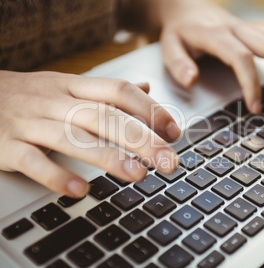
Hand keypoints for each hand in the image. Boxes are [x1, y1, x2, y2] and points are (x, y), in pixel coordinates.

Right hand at [0, 71, 180, 197]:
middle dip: (141, 139)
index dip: (149, 109)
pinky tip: (81, 190)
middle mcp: (54, 101)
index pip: (119, 91)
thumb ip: (106, 91)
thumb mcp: (68, 86)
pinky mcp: (6, 146)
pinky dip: (57, 176)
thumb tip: (146, 88)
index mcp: (73, 86)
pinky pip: (33, 161)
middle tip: (169, 161)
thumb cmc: (30, 96)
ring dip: (108, 157)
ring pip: (73, 138)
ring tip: (138, 174)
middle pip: (104, 117)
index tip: (173, 131)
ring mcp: (29, 123)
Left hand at [158, 0, 263, 113]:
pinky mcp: (255, 28)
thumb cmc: (179, 31)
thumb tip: (192, 80)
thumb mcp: (168, 46)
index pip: (240, 58)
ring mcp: (248, 27)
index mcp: (215, 35)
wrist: (185, 7)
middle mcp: (237, 28)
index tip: (256, 107)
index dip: (251, 83)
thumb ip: (178, 64)